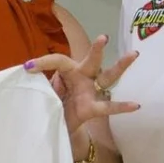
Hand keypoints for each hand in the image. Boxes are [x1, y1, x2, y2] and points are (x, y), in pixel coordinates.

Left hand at [24, 37, 139, 137]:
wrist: (59, 124)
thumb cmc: (54, 101)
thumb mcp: (43, 90)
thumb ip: (40, 81)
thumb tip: (27, 72)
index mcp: (69, 71)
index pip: (58, 61)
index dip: (43, 62)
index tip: (28, 67)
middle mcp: (83, 77)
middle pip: (92, 61)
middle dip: (97, 50)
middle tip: (104, 38)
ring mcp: (91, 91)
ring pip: (108, 77)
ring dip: (120, 66)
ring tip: (133, 54)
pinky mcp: (92, 108)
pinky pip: (108, 106)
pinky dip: (121, 106)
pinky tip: (136, 105)